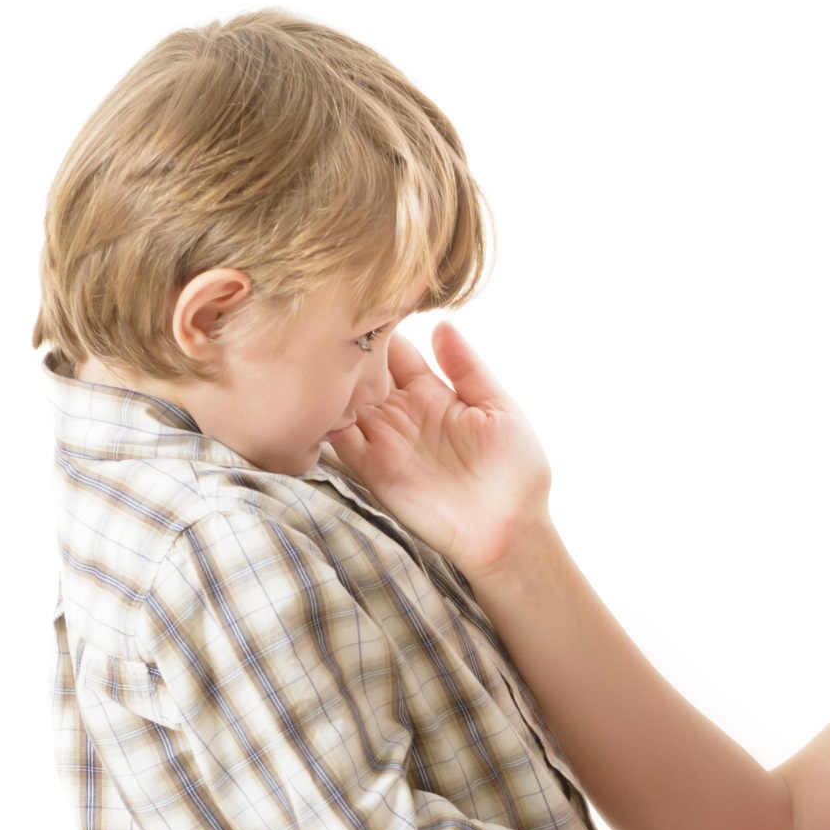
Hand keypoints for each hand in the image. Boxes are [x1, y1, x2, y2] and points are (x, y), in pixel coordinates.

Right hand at [327, 324, 552, 577]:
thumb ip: (468, 368)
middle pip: (363, 372)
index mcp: (433, 393)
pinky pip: (339, 441)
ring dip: (330, 380)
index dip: (382, 328)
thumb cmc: (517, 472)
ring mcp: (385, 440)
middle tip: (328, 318)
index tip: (364, 299)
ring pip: (345, 401)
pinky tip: (313, 395)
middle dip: (346, 348)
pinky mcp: (374, 470)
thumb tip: (443, 323)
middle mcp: (402, 413)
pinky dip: (324, 420)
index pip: (397, 351)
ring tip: (313, 349)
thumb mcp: (501, 409)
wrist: (510, 530)